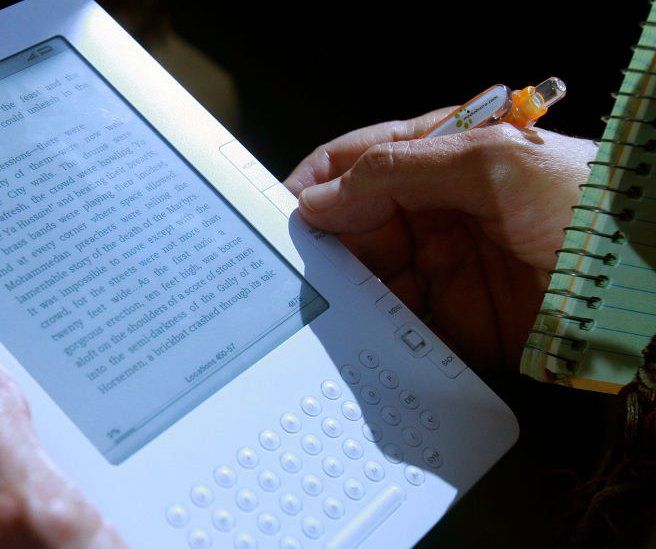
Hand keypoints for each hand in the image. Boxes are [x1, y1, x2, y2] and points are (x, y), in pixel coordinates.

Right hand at [285, 109, 596, 370]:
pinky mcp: (453, 318)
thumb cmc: (587, 204)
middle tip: (292, 267)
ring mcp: (442, 266)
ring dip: (342, 293)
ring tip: (320, 306)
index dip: (313, 182)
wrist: (641, 289)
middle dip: (320, 245)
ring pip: (366, 277)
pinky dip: (373, 333)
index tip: (278, 212)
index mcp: (440, 158)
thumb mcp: (491, 162)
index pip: (356, 161)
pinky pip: (396, 325)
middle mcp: (435, 210)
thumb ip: (397, 170)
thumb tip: (320, 195)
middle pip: (351, 224)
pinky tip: (358, 336)